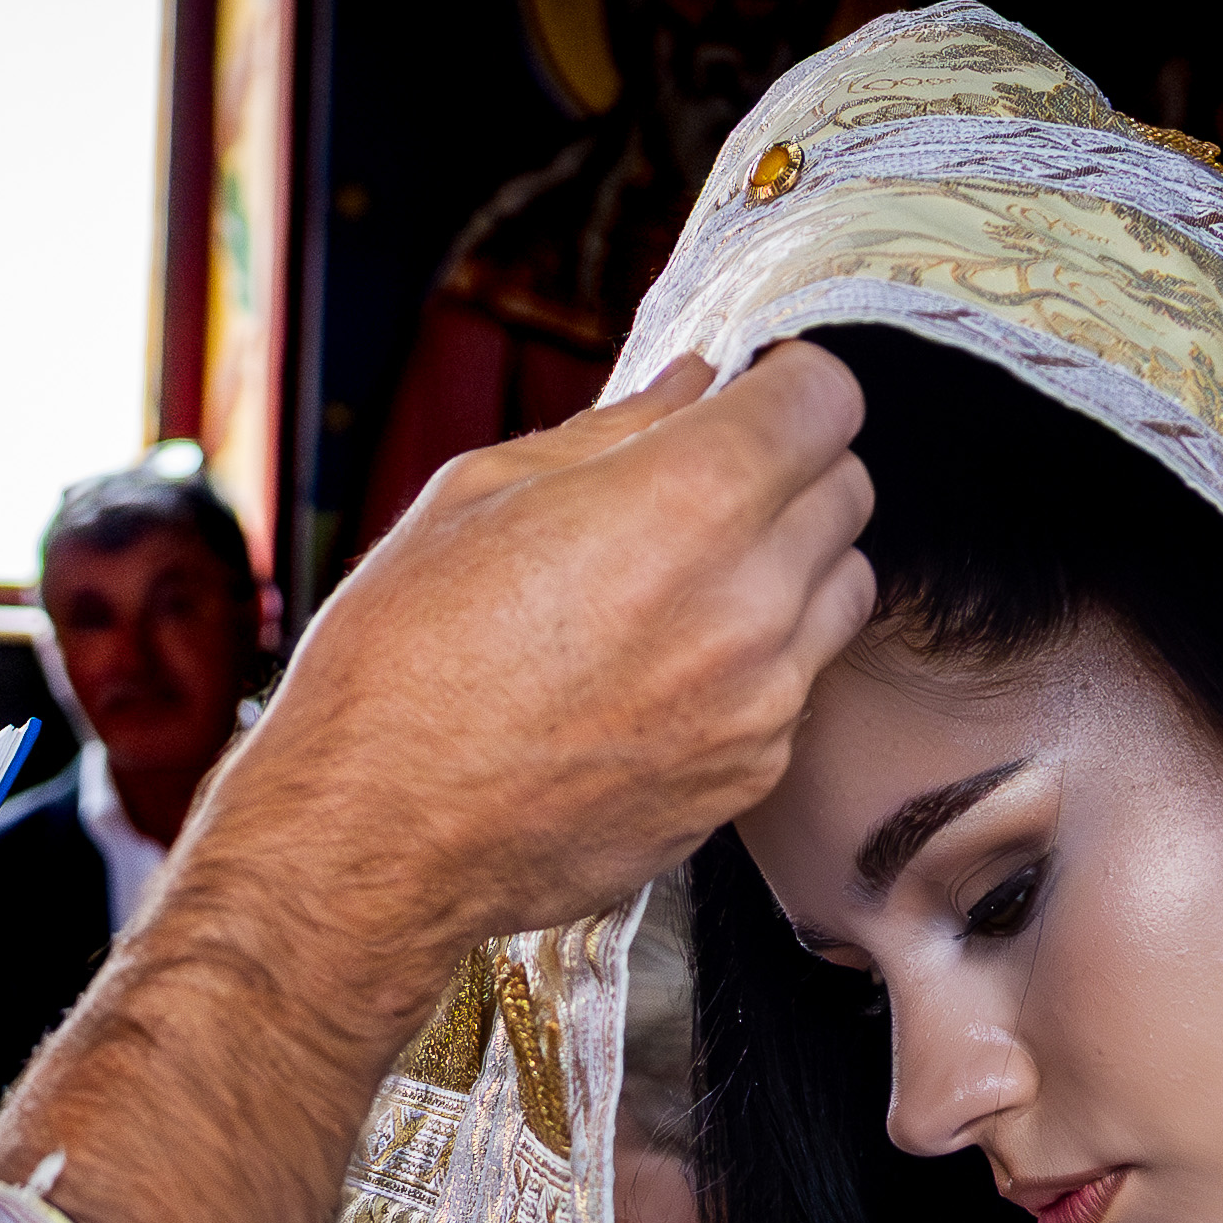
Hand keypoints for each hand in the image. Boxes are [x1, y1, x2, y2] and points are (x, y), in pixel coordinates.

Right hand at [169, 344, 883, 965]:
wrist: (374, 835)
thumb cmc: (401, 658)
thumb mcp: (478, 495)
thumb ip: (612, 431)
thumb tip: (695, 386)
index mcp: (684, 499)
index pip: (826, 398)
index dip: (785, 386)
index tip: (748, 401)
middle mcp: (748, 598)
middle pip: (849, 489)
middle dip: (788, 472)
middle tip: (700, 495)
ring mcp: (761, 699)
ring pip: (843, 591)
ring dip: (787, 571)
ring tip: (683, 591)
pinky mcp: (749, 777)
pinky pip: (796, 688)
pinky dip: (756, 667)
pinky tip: (659, 677)